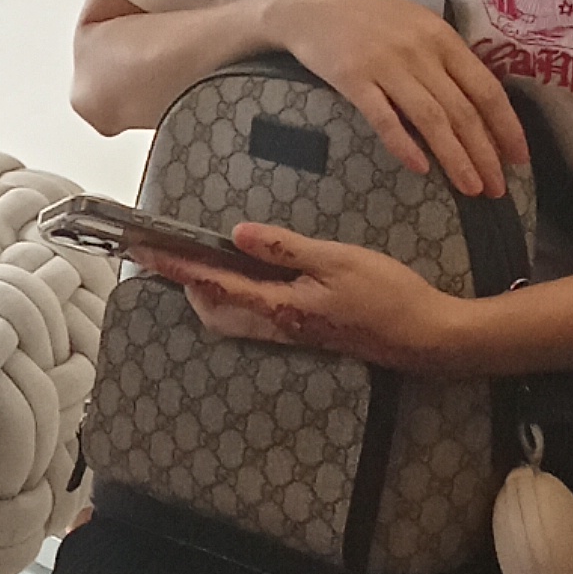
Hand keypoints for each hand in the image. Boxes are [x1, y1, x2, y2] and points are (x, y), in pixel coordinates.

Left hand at [149, 226, 469, 373]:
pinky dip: (237, 297)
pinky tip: (247, 277)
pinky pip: (256, 316)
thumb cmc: (388, 297)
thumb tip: (237, 235)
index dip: (176, 267)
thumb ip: (284, 249)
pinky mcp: (307, 331)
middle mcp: (278, 325)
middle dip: (185, 283)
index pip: (214, 284)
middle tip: (165, 253)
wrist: (425, 338)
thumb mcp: (337, 261)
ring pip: (233, 316)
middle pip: (213, 309)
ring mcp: (292, 331)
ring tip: (196, 261)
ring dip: (209, 291)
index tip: (147, 252)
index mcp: (280, 307)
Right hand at [262, 0, 527, 198]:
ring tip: (470, 189)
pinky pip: (384, 118)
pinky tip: (420, 168)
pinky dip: (404, 144)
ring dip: (455, 158)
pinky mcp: (353, 79)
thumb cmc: (368, 18)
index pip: (486, 89)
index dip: (507, 127)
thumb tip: (477, 103)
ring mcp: (387, 66)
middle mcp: (420, 52)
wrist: (310, 6)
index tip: (519, 160)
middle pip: (463, 110)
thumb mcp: (417, 25)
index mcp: (442, 38)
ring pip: (432, 119)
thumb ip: (445, 58)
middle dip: (485, 154)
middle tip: (497, 190)